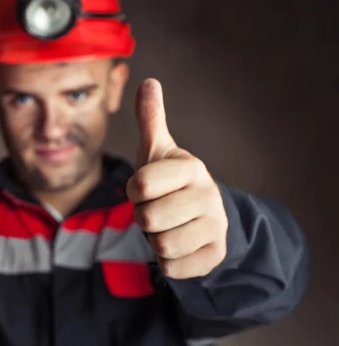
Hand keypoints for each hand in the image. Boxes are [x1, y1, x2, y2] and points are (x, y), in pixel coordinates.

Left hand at [126, 78, 227, 278]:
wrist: (202, 217)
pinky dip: (167, 261)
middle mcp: (209, 195)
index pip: (141, 184)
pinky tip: (178, 245)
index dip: (134, 189)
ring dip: (154, 239)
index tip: (144, 187)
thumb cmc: (169, 181)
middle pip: (147, 218)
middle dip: (143, 217)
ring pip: (160, 245)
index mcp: (191, 167)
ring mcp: (215, 227)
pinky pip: (172, 268)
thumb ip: (150, 119)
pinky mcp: (214, 256)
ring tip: (167, 226)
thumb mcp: (157, 151)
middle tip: (157, 209)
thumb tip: (148, 81)